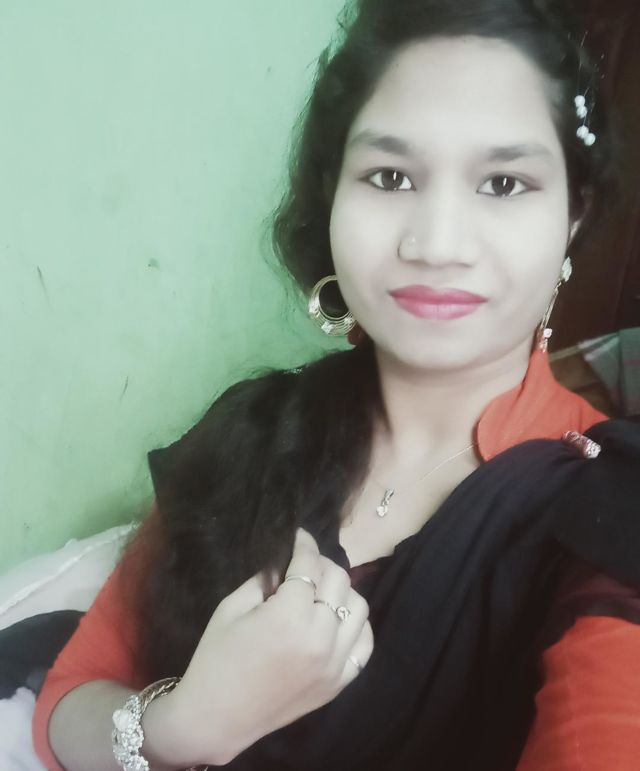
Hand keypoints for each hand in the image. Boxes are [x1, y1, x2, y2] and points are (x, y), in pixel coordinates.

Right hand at [167, 528, 372, 764]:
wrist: (216, 717)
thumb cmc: (215, 658)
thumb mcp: (231, 608)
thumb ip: (264, 579)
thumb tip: (286, 561)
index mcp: (289, 616)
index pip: (309, 565)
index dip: (304, 544)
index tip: (299, 536)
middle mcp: (320, 637)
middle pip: (339, 580)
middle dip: (322, 564)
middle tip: (305, 564)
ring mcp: (335, 663)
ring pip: (359, 607)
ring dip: (342, 592)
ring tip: (321, 591)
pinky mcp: (339, 683)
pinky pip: (364, 644)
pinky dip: (356, 625)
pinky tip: (336, 620)